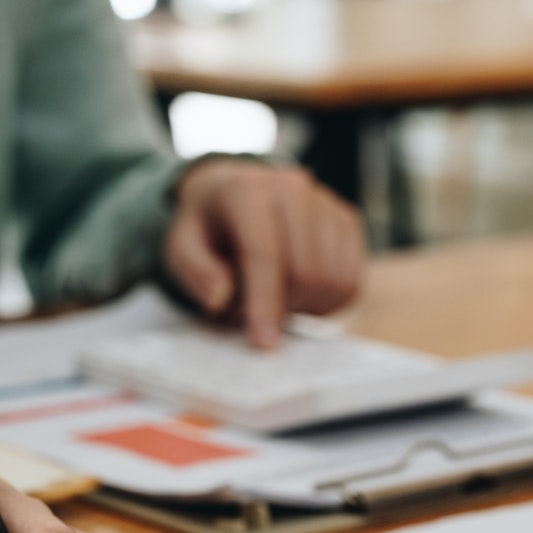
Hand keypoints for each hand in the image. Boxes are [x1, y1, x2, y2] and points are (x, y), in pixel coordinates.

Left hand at [164, 158, 365, 347]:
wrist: (232, 193)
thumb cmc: (206, 229)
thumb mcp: (180, 248)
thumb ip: (195, 272)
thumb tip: (221, 298)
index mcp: (245, 191)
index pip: (264, 253)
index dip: (265, 303)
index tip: (263, 343)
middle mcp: (292, 188)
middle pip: (305, 271)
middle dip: (283, 309)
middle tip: (255, 316)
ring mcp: (325, 202)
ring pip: (333, 279)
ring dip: (306, 308)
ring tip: (276, 301)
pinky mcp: (347, 221)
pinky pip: (352, 281)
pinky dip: (329, 304)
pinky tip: (301, 298)